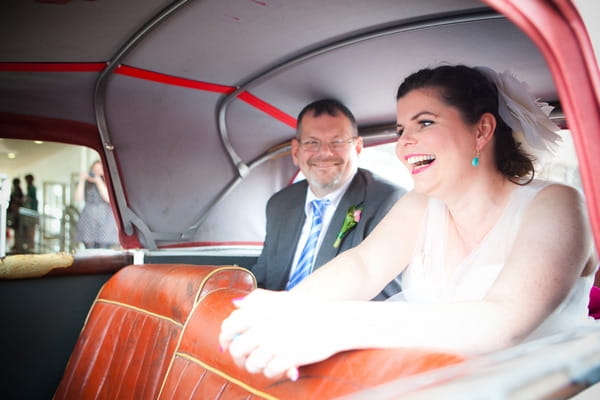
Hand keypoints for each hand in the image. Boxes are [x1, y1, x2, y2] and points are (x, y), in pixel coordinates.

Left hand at [219, 289, 338, 380]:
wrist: (333, 321)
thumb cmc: (307, 309)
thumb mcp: (280, 297)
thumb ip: (257, 299)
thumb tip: (236, 305)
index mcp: (259, 310)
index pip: (229, 326)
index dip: (225, 337)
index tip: (228, 343)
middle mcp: (264, 326)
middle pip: (236, 349)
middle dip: (239, 356)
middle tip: (246, 358)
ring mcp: (275, 343)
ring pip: (251, 364)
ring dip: (256, 366)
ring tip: (265, 362)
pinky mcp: (287, 358)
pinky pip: (269, 372)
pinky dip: (272, 372)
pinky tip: (279, 366)